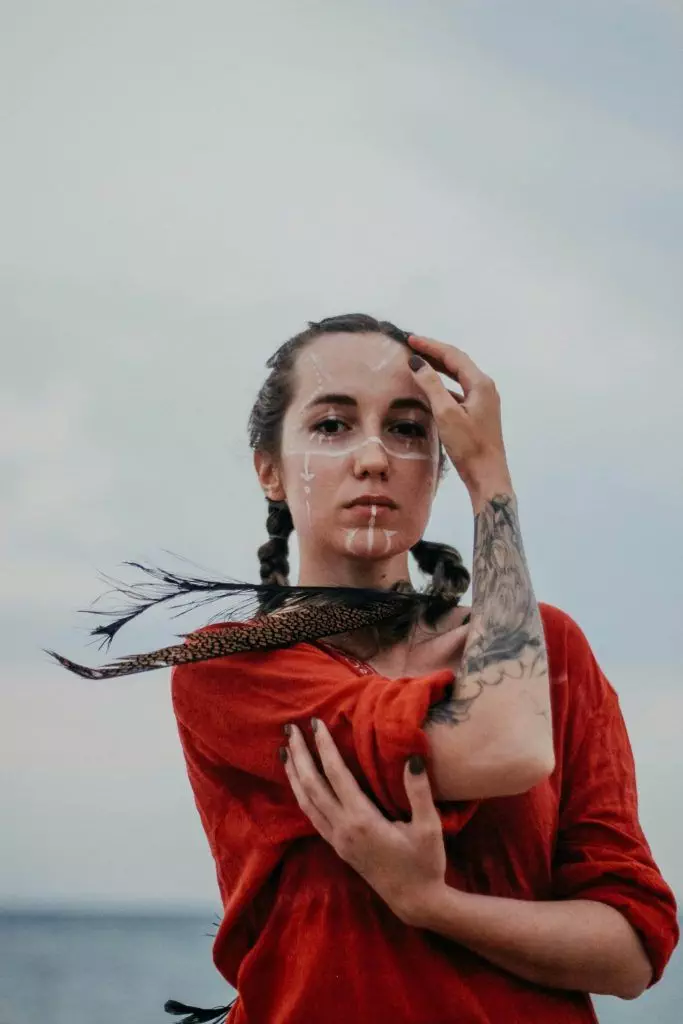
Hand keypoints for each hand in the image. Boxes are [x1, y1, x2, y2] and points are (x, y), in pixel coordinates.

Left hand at [282, 720, 446, 924]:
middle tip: (289, 729)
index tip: (315, 723)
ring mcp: (337, 840)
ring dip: (294, 775)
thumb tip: (413, 758)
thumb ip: (419, 792)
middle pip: (311, 786)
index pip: (335, 775)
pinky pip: (311, 815)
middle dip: (299, 756)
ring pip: (306, 802)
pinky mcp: (338, 847)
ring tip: (286, 751)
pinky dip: (301, 794)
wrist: (416, 902)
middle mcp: (343, 829)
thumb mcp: (429, 828)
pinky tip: (300, 785)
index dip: (324, 747)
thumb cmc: (425, 864)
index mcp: (362, 820)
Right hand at [408, 334, 510, 494]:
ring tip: (418, 362)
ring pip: (457, 377)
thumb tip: (417, 363)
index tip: (410, 339)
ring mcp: (483, 401)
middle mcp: (485, 388)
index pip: (453, 355)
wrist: (487, 475)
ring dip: (438, 369)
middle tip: (412, 346)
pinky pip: (458, 392)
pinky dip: (442, 386)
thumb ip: (431, 385)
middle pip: (457, 363)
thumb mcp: (446, 414)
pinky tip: (430, 389)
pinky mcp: (478, 414)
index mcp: (481, 384)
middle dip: (434, 353)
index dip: (431, 346)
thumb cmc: (469, 447)